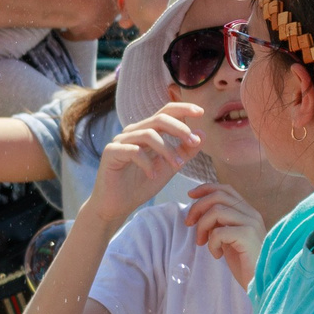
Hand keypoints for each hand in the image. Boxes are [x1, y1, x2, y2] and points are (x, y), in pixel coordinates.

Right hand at [91, 104, 201, 221]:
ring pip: (149, 134)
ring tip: (177, 165)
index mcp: (147, 131)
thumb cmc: (142, 184)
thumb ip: (184, 152)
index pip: (166, 112)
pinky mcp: (111, 153)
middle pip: (159, 119)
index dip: (183, 108)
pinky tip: (153, 175)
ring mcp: (121, 141)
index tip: (201, 112)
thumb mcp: (169, 167)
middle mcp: (133, 132)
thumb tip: (202, 134)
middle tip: (194, 142)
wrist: (117, 205)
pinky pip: (134, 151)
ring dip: (167, 150)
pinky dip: (147, 163)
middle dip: (180, 129)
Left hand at [184, 180, 266, 285]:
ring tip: (202, 243)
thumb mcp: (229, 238)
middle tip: (189, 224)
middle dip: (197, 208)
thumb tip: (199, 212)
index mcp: (248, 212)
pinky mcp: (248, 236)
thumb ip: (220, 223)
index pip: (226, 189)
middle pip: (219, 196)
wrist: (261, 283)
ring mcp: (251, 224)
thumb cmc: (245, 263)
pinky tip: (217, 255)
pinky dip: (212, 243)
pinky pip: (219, 231)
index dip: (206, 189)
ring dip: (202, 226)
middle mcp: (252, 214)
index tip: (190, 195)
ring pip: (216, 211)